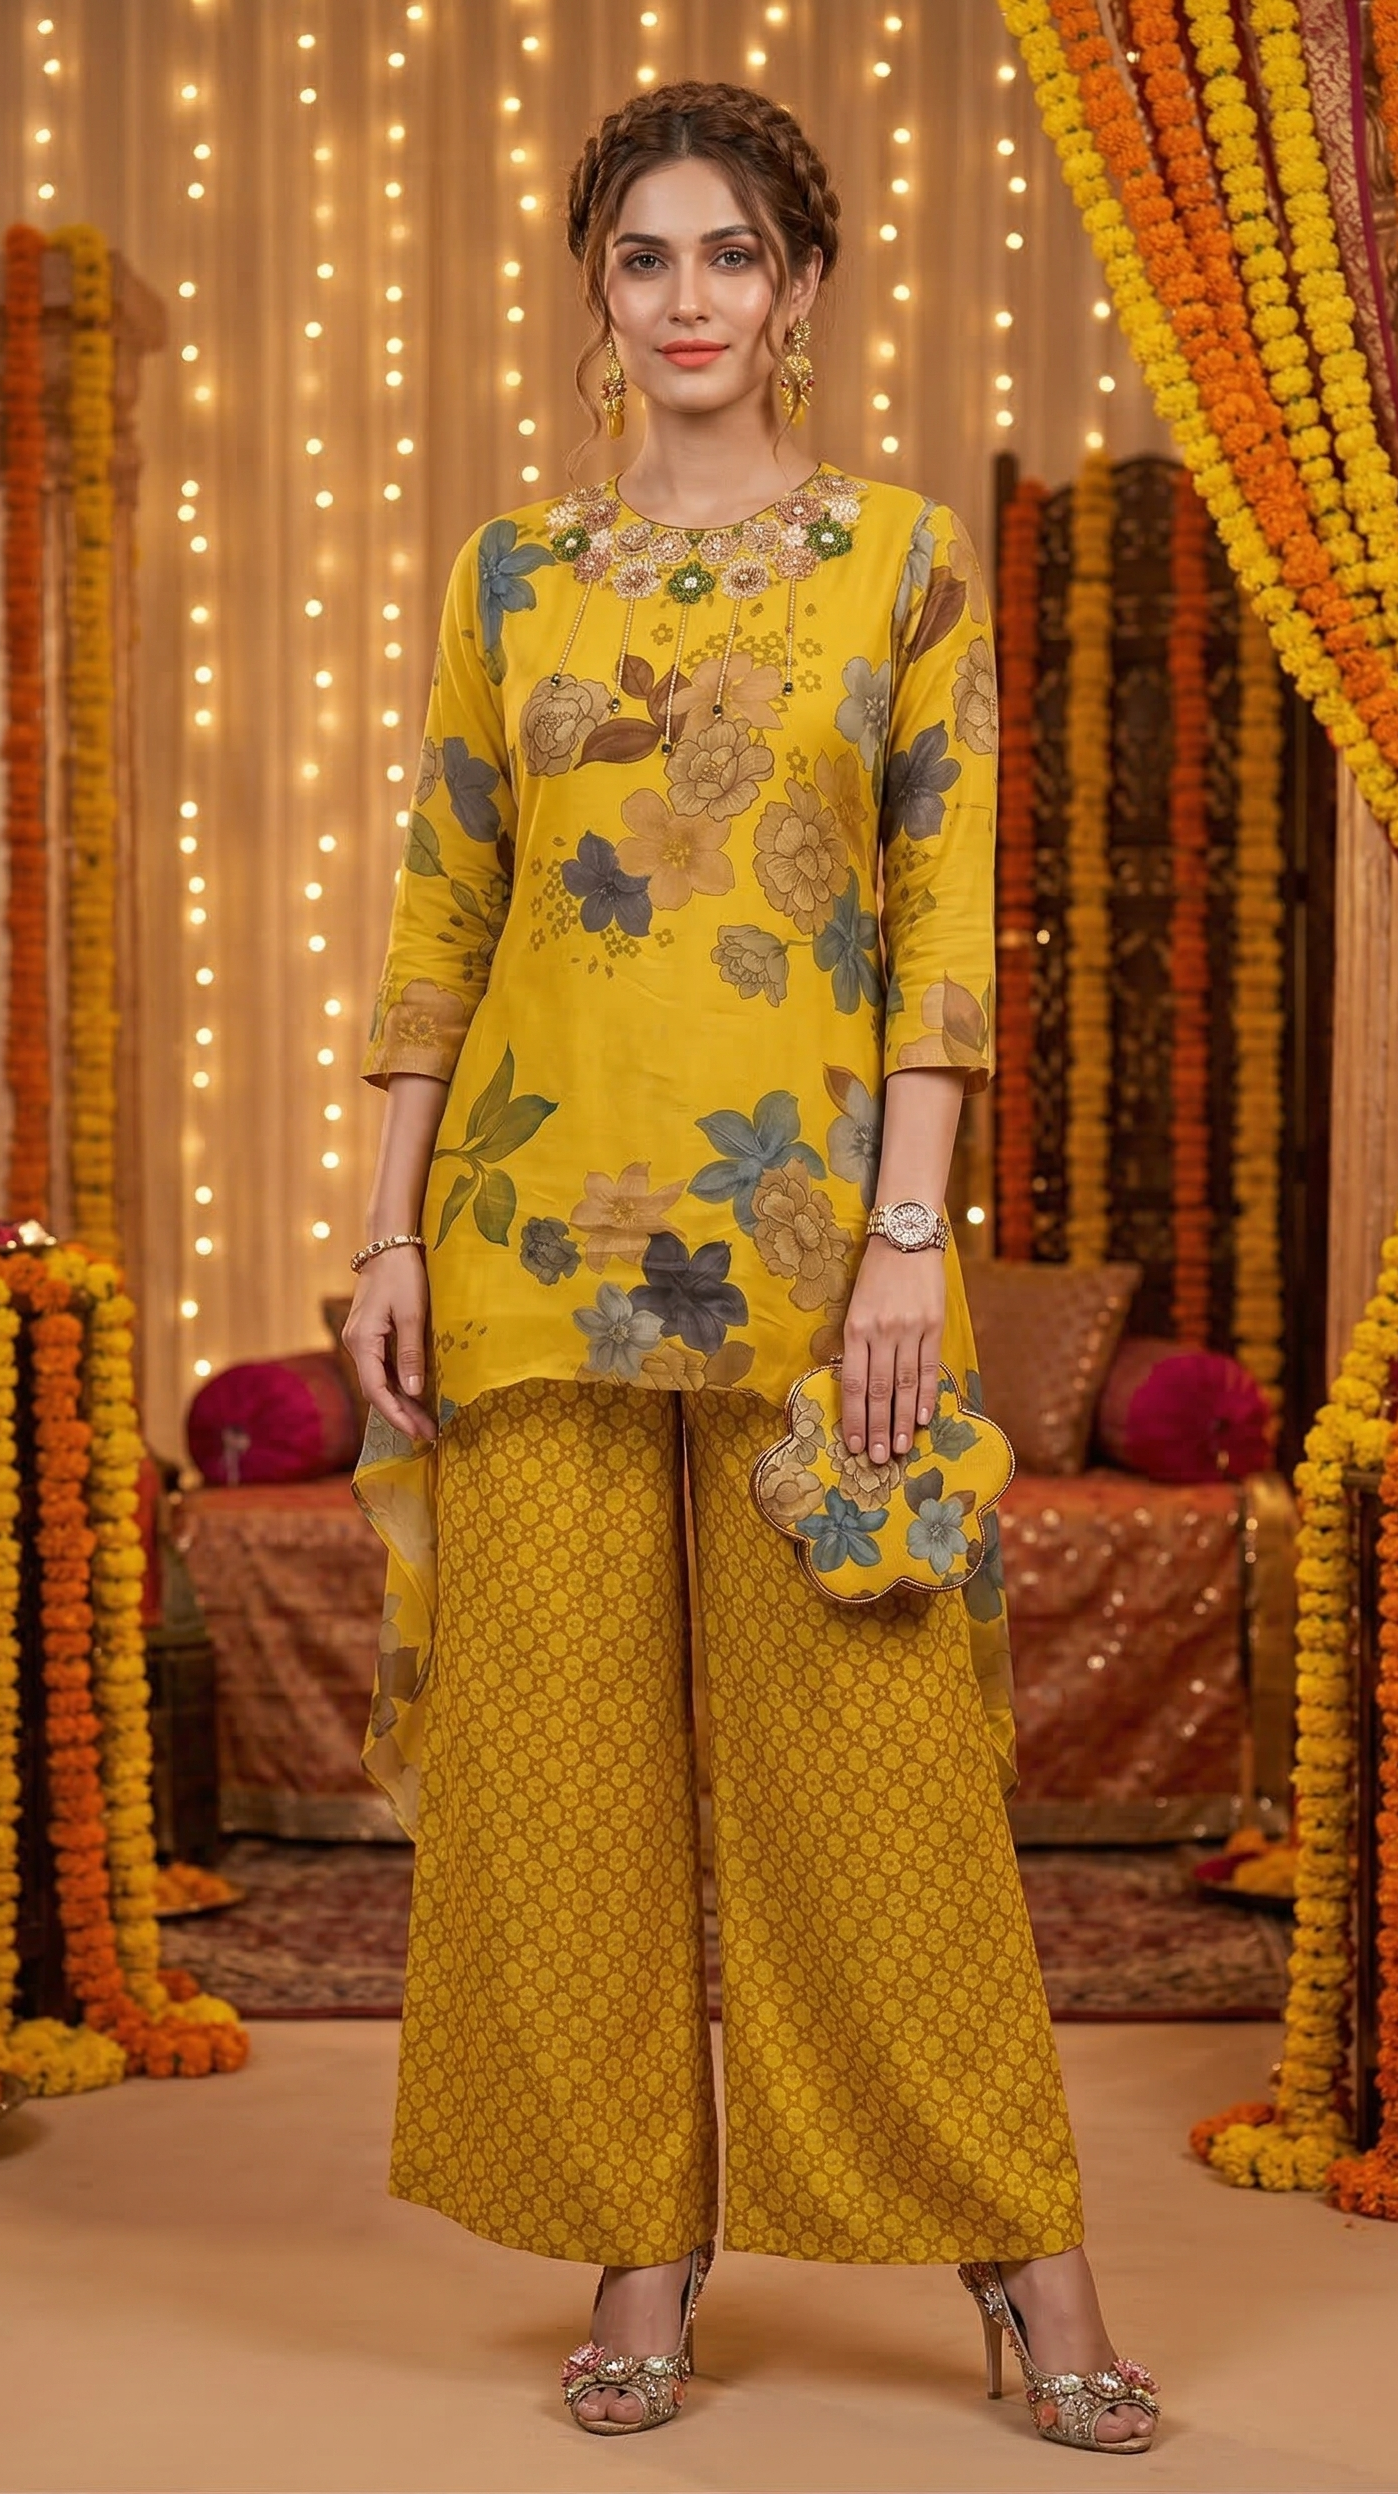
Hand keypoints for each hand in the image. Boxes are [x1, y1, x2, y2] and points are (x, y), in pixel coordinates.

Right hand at [341, 1247, 436, 1443]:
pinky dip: (397, 1386)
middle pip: (376, 1390)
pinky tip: (414, 1398)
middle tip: (428, 1436)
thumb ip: (411, 1353)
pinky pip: (380, 1369)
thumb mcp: (412, 1314)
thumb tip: (415, 1392)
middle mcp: (355, 1344)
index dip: (396, 1414)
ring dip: (400, 1403)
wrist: (388, 1245)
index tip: (417, 1433)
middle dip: (401, 1414)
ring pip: (378, 1381)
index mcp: (362, 1340)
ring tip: (425, 1424)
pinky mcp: (368, 1336)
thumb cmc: (402, 1275)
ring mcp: (360, 1340)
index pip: (376, 1389)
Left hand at [839, 1236, 945, 1464]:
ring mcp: (909, 1329)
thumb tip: (859, 1388)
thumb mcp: (855, 1307)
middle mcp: (881, 1332)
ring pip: (905, 1385)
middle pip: (880, 1391)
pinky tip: (924, 1418)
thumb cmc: (876, 1276)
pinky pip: (929, 1367)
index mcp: (855, 1329)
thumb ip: (857, 1345)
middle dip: (878, 1429)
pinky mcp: (933, 1324)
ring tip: (900, 1448)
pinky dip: (926, 1395)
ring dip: (903, 1420)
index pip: (855, 1384)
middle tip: (879, 1459)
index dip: (855, 1418)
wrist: (906, 1238)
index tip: (854, 1445)